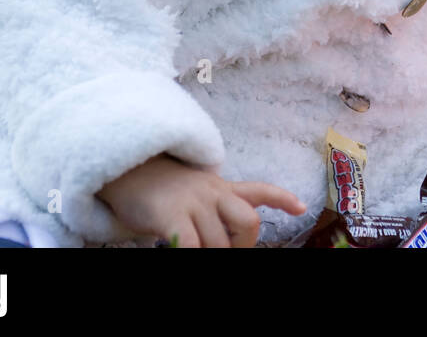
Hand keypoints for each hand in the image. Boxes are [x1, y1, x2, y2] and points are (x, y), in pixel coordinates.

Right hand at [95, 152, 306, 247]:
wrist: (125, 172)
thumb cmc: (160, 189)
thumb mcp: (196, 191)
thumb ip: (217, 206)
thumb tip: (229, 235)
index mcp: (221, 187)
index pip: (258, 189)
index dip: (282, 198)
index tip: (301, 207)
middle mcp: (213, 192)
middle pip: (247, 222)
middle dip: (242, 246)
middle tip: (226, 252)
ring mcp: (193, 203)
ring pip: (219, 242)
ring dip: (211, 253)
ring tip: (194, 249)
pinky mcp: (170, 215)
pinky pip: (189, 245)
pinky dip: (191, 254)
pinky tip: (179, 251)